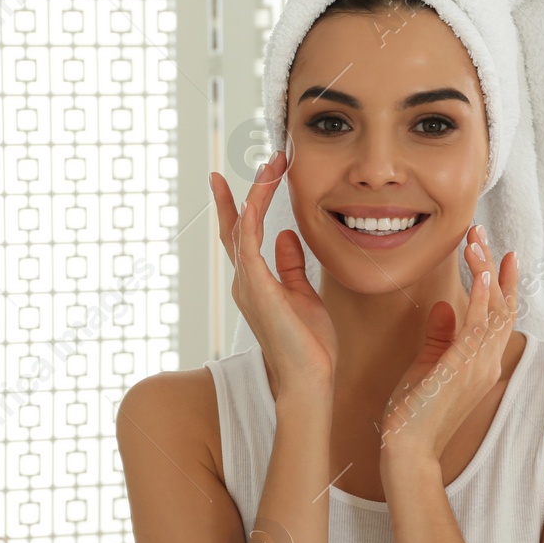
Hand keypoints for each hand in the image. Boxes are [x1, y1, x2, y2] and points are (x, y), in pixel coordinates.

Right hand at [212, 150, 338, 399]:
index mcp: (256, 283)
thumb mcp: (303, 296)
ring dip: (254, 193)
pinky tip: (259, 193)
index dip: (240, 207)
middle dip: (237, 194)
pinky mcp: (256, 287)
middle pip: (234, 228)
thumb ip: (291, 266)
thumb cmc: (309, 345)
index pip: (243, 237)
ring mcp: (247, 284)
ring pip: (242, 227)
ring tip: (270, 166)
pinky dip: (252, 214)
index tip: (247, 179)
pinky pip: (248, 241)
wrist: (309, 378)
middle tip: (247, 164)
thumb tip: (285, 236)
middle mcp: (245, 281)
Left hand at [378, 223, 517, 462]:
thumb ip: (439, 337)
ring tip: (475, 240)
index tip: (499, 252)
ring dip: (485, 270)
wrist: (406, 449)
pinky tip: (479, 273)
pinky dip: (481, 297)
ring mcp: (480, 366)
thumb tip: (445, 304)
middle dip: (493, 265)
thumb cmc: (413, 413)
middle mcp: (489, 362)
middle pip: (502, 304)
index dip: (502, 281)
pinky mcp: (462, 368)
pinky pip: (478, 326)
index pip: (499, 314)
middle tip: (481, 231)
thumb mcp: (427, 367)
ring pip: (493, 309)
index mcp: (482, 363)